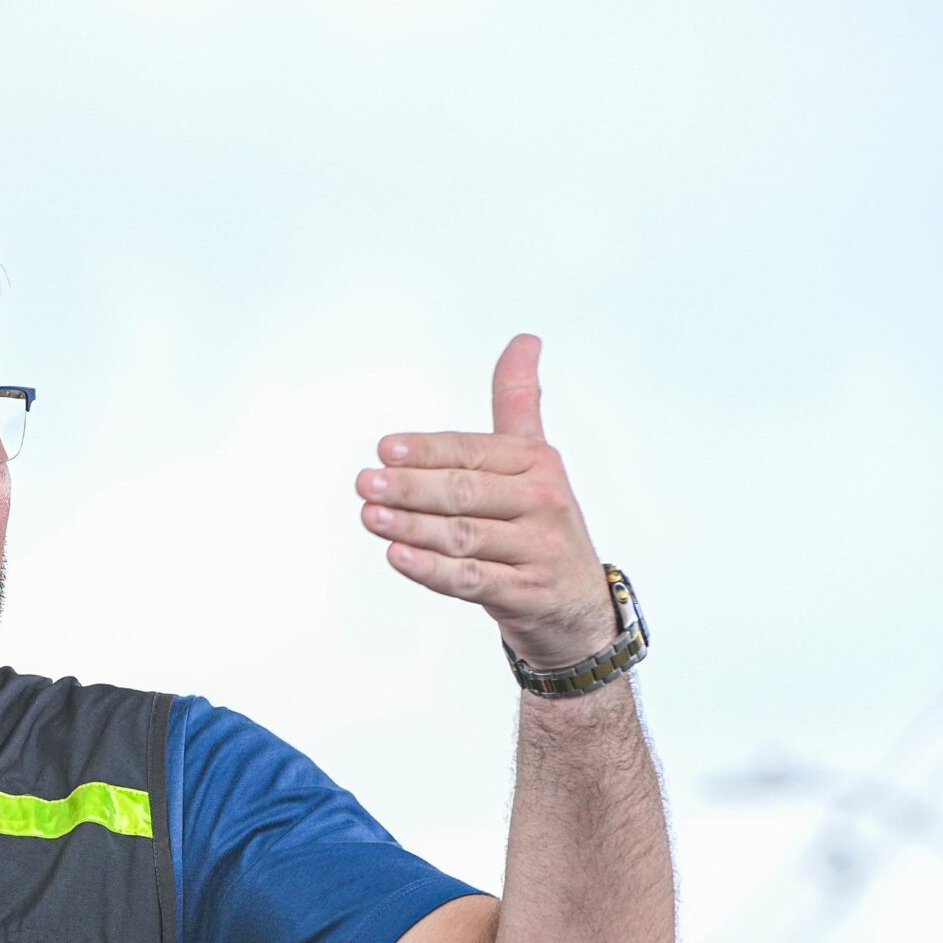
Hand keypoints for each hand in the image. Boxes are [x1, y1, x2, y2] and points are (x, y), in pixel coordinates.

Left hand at [356, 334, 614, 668]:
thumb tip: (524, 340)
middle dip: (411, 487)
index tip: (384, 450)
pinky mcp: (527, 592)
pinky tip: (398, 556)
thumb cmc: (540, 524)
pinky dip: (432, 569)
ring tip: (371, 516)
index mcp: (537, 462)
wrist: (576, 603)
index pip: (473, 451)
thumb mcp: (534, 459)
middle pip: (465, 491)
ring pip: (464, 535)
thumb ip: (519, 402)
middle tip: (365, 483)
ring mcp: (538, 549)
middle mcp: (543, 501)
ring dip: (413, 526)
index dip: (427, 451)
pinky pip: (472, 578)